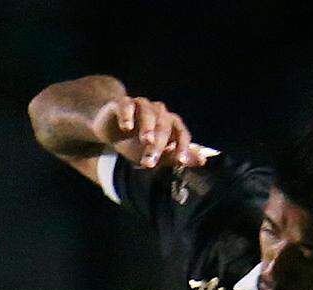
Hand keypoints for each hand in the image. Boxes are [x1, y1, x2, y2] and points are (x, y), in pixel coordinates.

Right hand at [91, 94, 206, 170]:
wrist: (110, 127)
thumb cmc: (134, 142)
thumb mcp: (154, 153)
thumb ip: (174, 157)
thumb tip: (203, 160)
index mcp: (169, 123)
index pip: (181, 133)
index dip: (182, 146)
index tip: (180, 161)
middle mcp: (158, 112)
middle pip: (163, 125)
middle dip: (159, 144)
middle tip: (150, 162)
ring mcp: (140, 105)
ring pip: (148, 113)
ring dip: (148, 126)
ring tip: (146, 140)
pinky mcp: (122, 104)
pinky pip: (127, 105)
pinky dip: (127, 115)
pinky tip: (126, 127)